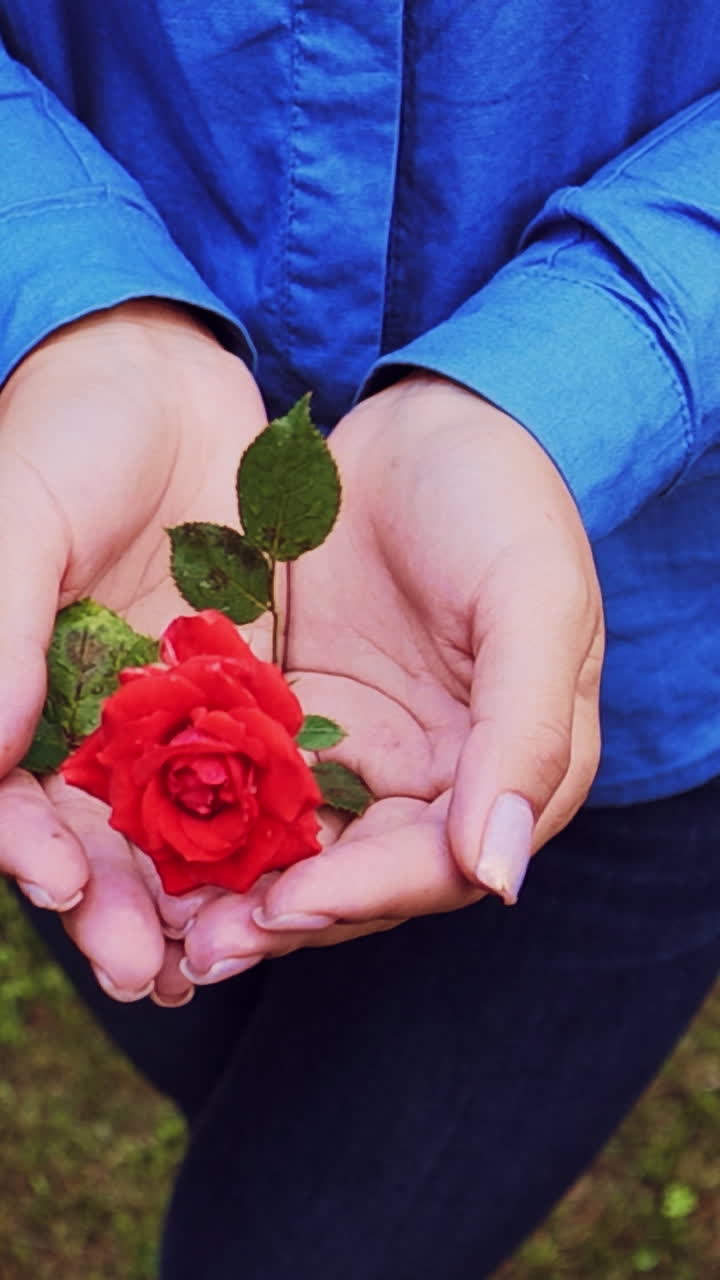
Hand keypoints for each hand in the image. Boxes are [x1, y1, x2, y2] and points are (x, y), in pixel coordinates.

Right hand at [0, 300, 267, 1001]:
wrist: (162, 374)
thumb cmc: (67, 431)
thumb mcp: (19, 517)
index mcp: (25, 690)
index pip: (15, 796)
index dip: (28, 847)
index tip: (57, 885)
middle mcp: (97, 720)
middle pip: (99, 838)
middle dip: (115, 906)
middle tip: (143, 969)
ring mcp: (176, 712)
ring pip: (182, 826)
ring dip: (193, 896)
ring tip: (212, 957)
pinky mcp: (252, 693)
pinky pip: (260, 774)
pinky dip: (267, 832)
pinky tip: (289, 878)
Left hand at [182, 374, 603, 980]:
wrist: (430, 419)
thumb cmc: (502, 503)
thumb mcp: (534, 605)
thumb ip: (525, 734)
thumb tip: (500, 877)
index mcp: (508, 769)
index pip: (438, 864)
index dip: (365, 894)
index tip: (286, 908)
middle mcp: (435, 778)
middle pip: (359, 877)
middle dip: (285, 917)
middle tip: (202, 948)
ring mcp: (363, 748)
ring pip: (298, 846)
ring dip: (237, 887)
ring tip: (165, 918)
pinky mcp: (300, 713)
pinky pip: (251, 779)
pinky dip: (209, 815)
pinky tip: (153, 834)